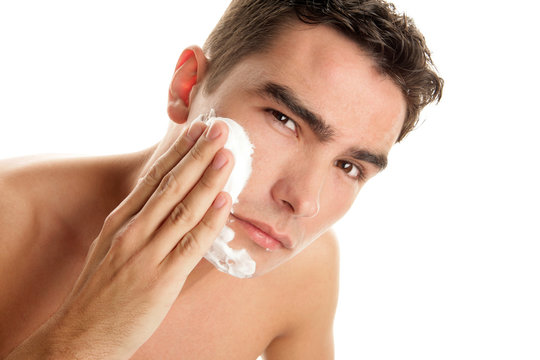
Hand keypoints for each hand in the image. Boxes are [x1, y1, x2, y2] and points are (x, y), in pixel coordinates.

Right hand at [7, 120, 233, 358]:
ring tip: (227, 155)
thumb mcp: (112, 248)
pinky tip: (225, 200)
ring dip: (208, 179)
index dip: (178, 151)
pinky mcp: (162, 277)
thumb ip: (137, 225)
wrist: (83, 333)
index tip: (196, 130)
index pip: (154, 177)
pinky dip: (211, 220)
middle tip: (219, 128)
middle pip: (171, 184)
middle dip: (197, 153)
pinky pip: (192, 243)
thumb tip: (167, 206)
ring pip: (184, 208)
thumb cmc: (101, 290)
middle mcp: (133, 230)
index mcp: (121, 220)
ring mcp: (147, 253)